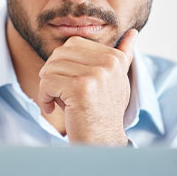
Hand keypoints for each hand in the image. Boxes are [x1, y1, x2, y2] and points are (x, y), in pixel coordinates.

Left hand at [37, 29, 137, 145]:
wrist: (101, 142)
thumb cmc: (103, 112)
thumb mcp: (116, 80)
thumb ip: (122, 56)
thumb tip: (133, 32)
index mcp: (114, 58)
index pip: (73, 43)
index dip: (62, 63)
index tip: (67, 83)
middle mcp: (108, 63)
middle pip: (60, 53)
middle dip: (52, 73)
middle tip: (56, 93)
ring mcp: (96, 74)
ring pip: (51, 67)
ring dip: (47, 87)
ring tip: (56, 101)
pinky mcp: (81, 88)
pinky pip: (47, 82)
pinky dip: (43, 96)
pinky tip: (51, 107)